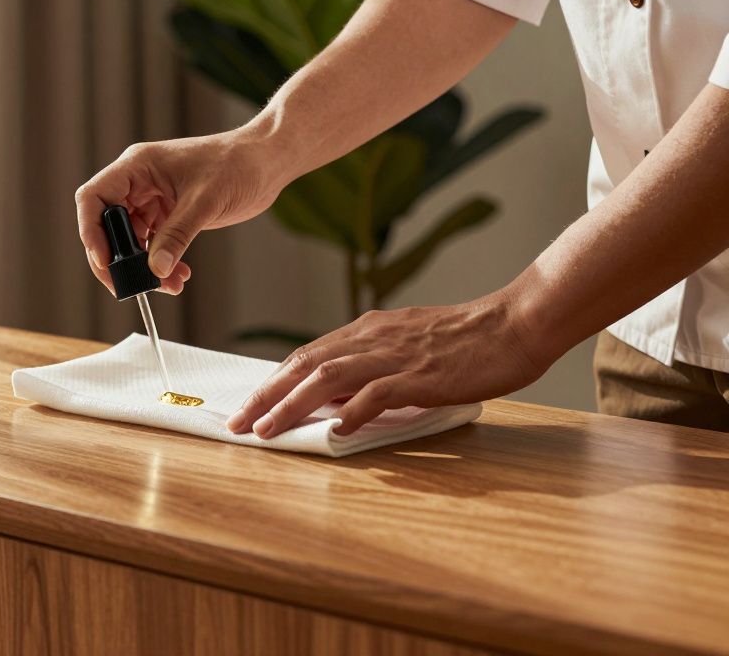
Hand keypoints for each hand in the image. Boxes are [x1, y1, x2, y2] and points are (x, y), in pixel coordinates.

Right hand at [76, 126, 289, 294]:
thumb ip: (177, 236)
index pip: (95, 198)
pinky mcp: (168, 214)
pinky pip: (152, 244)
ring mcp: (152, 199)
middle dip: (117, 258)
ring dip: (142, 266)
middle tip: (129, 285)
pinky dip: (160, 263)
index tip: (105, 260)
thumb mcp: (205, 201)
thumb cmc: (238, 164)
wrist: (266, 162)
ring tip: (167, 284)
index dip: (92, 231)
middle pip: (107, 224)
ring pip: (130, 240)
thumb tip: (156, 270)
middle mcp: (139, 182)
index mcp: (137, 166)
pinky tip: (177, 277)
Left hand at [226, 292, 551, 436]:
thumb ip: (372, 366)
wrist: (515, 322)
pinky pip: (378, 393)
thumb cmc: (467, 339)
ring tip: (266, 430)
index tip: (248, 405)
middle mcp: (372, 338)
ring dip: (292, 405)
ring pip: (328, 378)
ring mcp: (396, 355)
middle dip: (266, 396)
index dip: (272, 382)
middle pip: (304, 365)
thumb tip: (338, 399)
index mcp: (367, 331)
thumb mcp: (407, 344)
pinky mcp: (421, 373)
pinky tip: (333, 431)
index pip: (306, 356)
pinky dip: (352, 411)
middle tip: (238, 423)